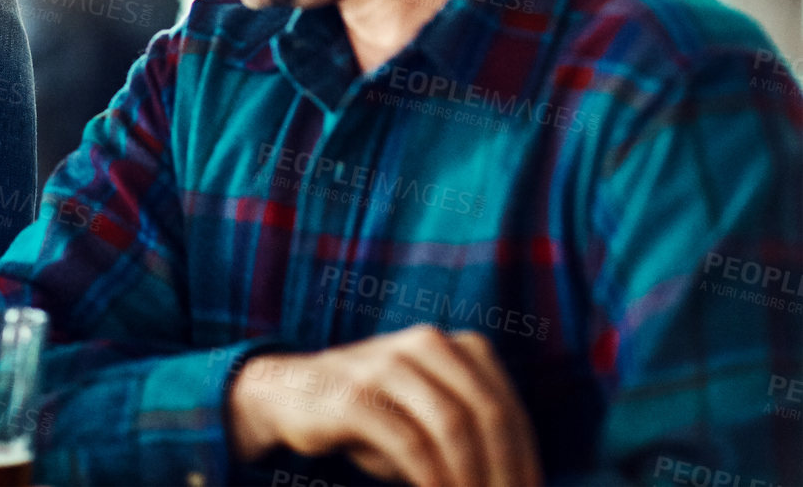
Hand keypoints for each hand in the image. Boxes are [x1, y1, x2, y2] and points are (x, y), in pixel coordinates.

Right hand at [228, 326, 541, 486]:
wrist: (290, 392)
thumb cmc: (373, 412)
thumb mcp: (426, 412)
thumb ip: (469, 432)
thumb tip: (517, 482)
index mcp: (452, 345)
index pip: (506, 407)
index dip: (526, 460)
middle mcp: (424, 344)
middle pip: (487, 413)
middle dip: (506, 471)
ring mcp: (386, 365)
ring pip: (453, 426)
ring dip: (471, 479)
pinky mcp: (355, 395)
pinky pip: (409, 443)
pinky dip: (434, 480)